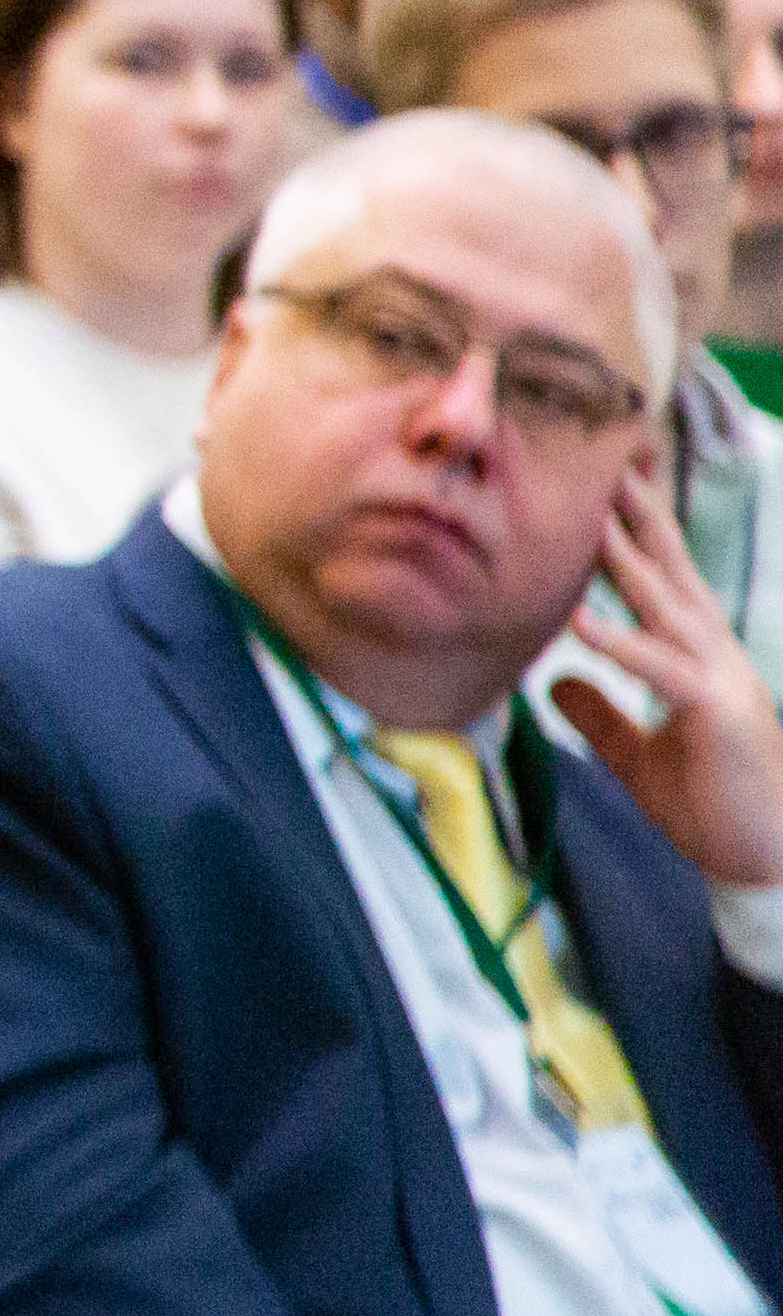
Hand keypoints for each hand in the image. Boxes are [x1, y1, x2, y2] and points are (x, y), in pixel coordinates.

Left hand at [548, 467, 782, 888]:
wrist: (764, 862)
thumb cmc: (710, 804)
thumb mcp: (637, 755)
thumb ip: (600, 715)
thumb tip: (554, 681)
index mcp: (694, 653)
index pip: (661, 577)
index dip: (633, 528)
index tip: (602, 477)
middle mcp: (711, 651)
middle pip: (669, 568)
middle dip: (636, 511)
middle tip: (603, 453)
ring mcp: (718, 676)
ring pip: (667, 603)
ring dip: (626, 556)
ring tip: (587, 511)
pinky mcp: (715, 713)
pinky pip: (661, 670)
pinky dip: (620, 644)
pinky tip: (579, 623)